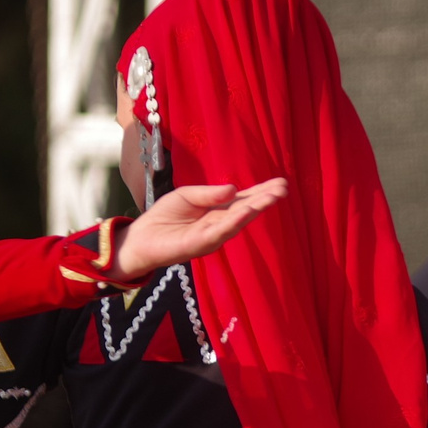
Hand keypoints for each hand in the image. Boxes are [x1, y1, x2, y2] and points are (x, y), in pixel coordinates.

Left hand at [115, 179, 289, 279]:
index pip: (243, 200)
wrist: (143, 237)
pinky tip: (247, 211)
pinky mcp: (201, 243)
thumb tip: (234, 188)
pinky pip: (221, 231)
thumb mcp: (187, 195)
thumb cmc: (165, 216)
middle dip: (265, 199)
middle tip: (284, 188)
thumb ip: (209, 193)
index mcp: (218, 210)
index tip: (280, 183)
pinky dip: (235, 221)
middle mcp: (220, 224)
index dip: (261, 192)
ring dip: (256, 209)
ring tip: (272, 197)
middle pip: (246, 210)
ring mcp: (213, 235)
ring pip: (238, 220)